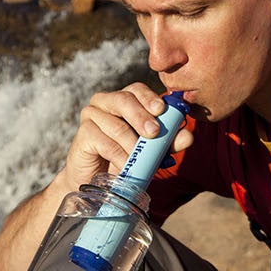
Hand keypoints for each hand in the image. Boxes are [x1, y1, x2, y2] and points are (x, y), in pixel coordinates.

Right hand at [61, 82, 192, 190]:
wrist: (97, 181)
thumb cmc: (125, 159)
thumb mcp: (152, 151)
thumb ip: (169, 142)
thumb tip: (188, 136)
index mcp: (123, 99)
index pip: (137, 90)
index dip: (149, 97)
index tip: (161, 110)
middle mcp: (105, 102)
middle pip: (124, 100)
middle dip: (141, 116)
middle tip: (154, 132)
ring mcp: (90, 116)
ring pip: (115, 124)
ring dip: (132, 143)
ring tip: (141, 158)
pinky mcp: (82, 135)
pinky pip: (103, 141)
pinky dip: (118, 155)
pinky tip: (126, 165)